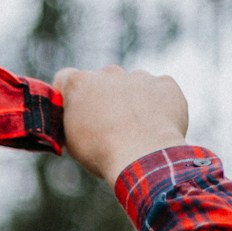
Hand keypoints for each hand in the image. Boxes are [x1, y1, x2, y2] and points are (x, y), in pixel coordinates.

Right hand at [53, 65, 189, 182]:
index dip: (69, 95)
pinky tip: (155, 125)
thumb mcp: (72, 140)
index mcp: (80, 82)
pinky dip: (158, 104)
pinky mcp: (165, 84)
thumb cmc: (102, 152)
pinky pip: (159, 90)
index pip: (66, 78)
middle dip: (104, 96)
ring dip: (131, 99)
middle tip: (109, 124)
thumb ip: (71, 119)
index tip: (74, 110)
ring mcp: (139, 76)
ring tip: (136, 129)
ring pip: (133, 84)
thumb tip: (77, 118)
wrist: (142, 158)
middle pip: (102, 79)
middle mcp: (109, 72)